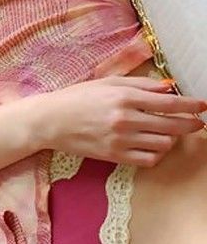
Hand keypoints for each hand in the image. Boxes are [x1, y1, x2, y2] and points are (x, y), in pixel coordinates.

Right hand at [40, 75, 206, 166]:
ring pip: (163, 144)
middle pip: (172, 125)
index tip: (203, 106)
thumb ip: (140, 84)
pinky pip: (148, 160)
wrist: (51, 121)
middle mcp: (125, 119)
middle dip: (190, 124)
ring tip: (169, 132)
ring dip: (172, 139)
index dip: (191, 105)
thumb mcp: (108, 83)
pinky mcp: (115, 156)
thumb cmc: (77, 98)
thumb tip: (168, 86)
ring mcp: (121, 140)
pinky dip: (157, 154)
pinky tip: (154, 146)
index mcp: (124, 97)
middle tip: (197, 123)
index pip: (169, 102)